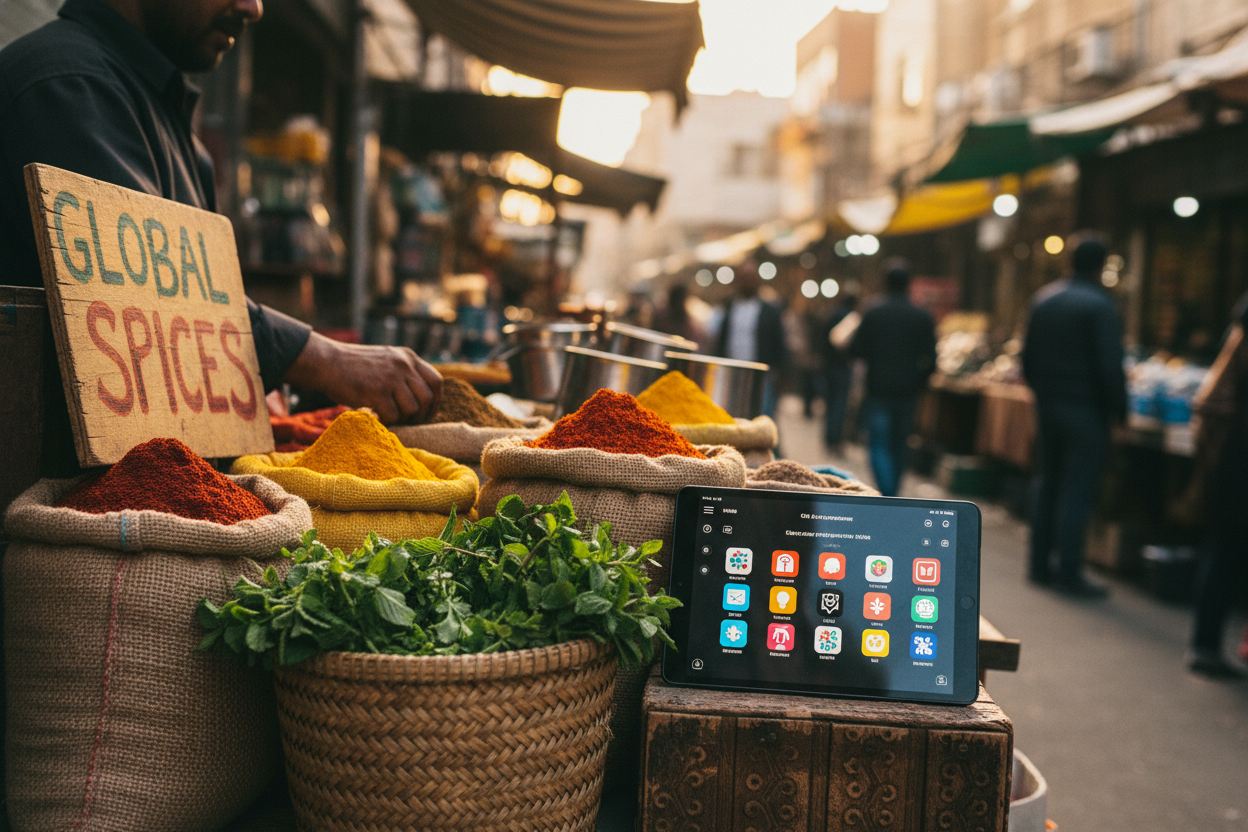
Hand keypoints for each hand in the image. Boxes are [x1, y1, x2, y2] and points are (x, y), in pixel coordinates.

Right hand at [283, 332, 441, 423]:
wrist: (326, 362)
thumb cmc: (354, 366)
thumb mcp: (386, 359)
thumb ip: (403, 372)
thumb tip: (421, 398)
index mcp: (408, 357)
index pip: (436, 381)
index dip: (436, 401)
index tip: (428, 413)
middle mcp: (403, 365)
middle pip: (428, 398)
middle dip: (422, 415)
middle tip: (409, 422)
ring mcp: (391, 378)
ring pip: (412, 409)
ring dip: (402, 419)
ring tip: (389, 416)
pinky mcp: (376, 391)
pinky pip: (393, 416)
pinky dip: (386, 421)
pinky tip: (376, 417)